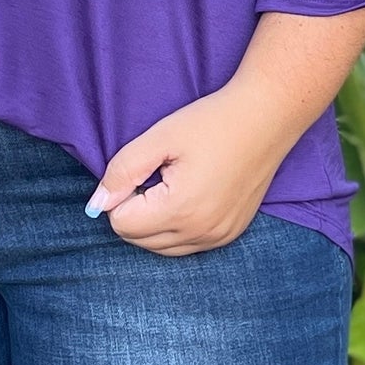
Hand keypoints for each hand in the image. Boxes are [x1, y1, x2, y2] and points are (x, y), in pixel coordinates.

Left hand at [84, 83, 285, 256]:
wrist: (267, 117)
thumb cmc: (212, 122)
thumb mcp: (159, 138)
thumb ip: (122, 172)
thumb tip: (96, 205)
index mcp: (180, 210)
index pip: (122, 224)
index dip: (122, 195)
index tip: (143, 170)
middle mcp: (201, 233)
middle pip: (138, 241)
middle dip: (135, 211)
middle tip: (156, 175)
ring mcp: (219, 237)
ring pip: (161, 248)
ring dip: (154, 223)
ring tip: (172, 184)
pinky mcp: (230, 234)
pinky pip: (187, 246)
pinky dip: (177, 227)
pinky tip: (190, 195)